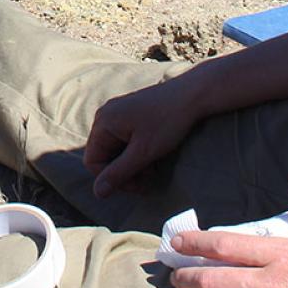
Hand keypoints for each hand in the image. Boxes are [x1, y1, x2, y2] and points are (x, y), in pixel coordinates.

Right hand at [84, 71, 207, 197]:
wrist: (193, 94)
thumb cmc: (168, 121)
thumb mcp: (143, 152)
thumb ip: (118, 173)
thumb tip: (97, 193)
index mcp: (104, 122)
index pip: (94, 163)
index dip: (113, 180)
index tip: (137, 186)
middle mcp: (106, 115)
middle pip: (105, 157)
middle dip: (125, 172)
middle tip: (148, 179)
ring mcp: (119, 113)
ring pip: (117, 151)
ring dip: (132, 164)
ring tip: (153, 168)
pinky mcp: (131, 114)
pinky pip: (125, 140)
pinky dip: (137, 152)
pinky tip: (153, 156)